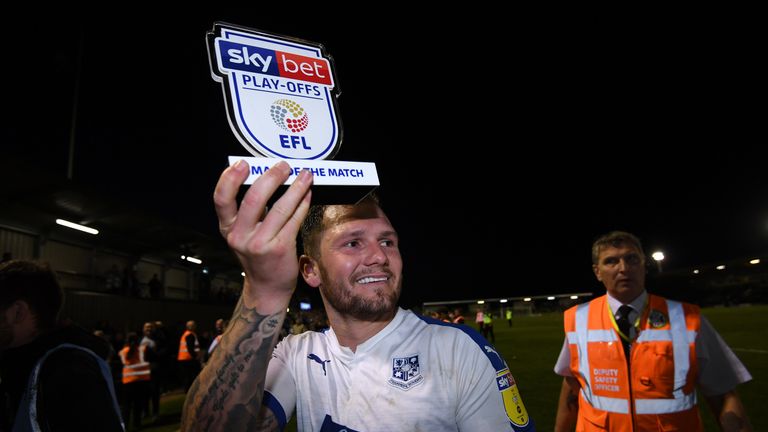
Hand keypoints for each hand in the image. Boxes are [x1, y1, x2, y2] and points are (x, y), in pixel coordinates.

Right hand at [213, 160, 312, 312]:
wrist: (267, 287)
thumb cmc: (257, 254)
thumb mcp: (243, 233)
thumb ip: (248, 211)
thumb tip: (268, 178)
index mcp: (228, 228)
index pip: (221, 199)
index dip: (229, 179)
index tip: (242, 164)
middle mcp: (240, 236)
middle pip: (254, 199)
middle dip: (271, 178)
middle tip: (283, 166)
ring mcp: (260, 244)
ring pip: (280, 208)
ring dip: (295, 188)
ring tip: (305, 176)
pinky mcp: (280, 249)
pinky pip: (294, 220)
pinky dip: (302, 204)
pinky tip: (307, 194)